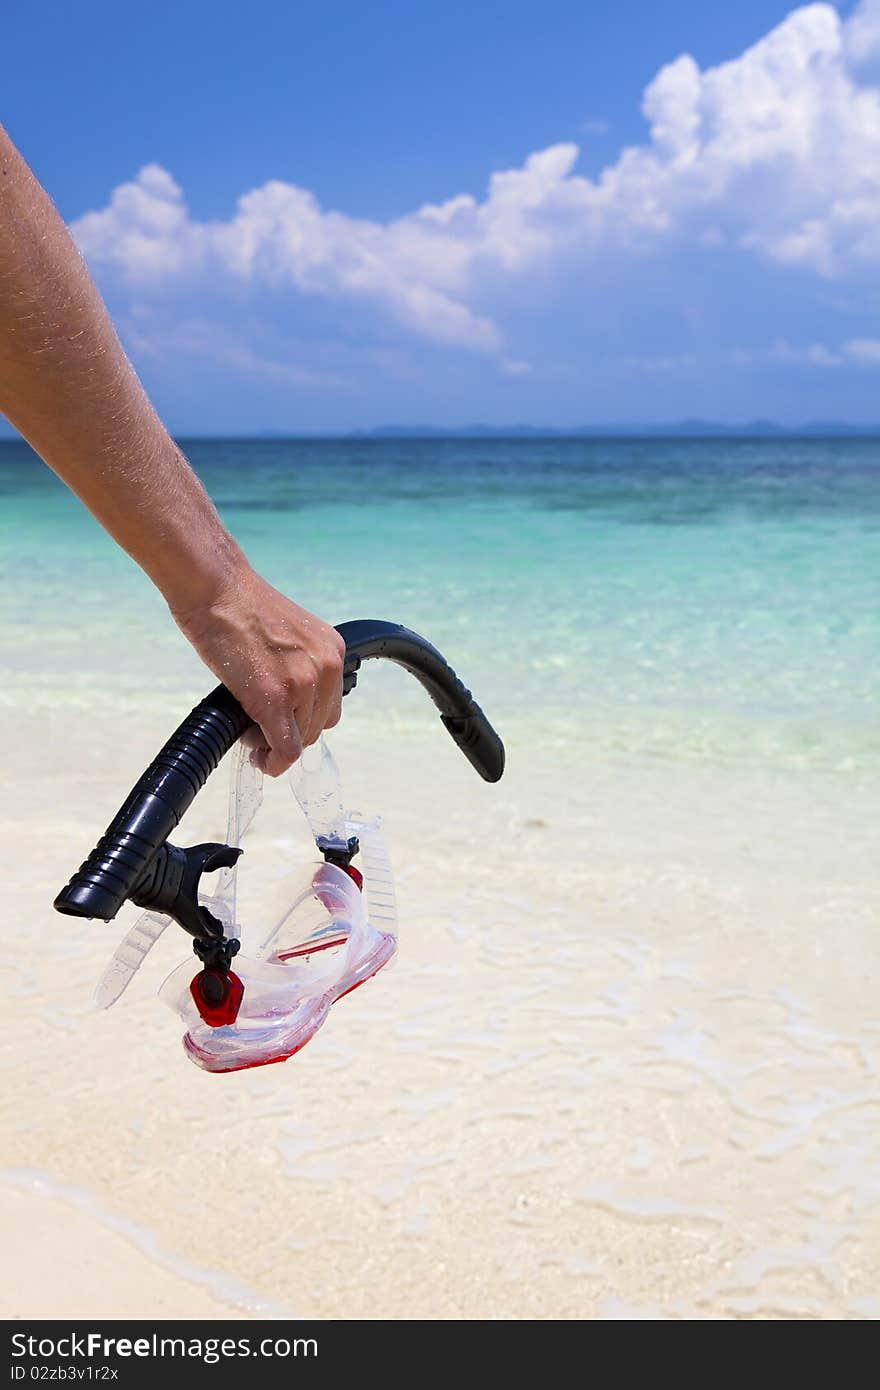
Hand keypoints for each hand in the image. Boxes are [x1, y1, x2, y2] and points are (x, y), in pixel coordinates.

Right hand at [171, 560, 344, 775]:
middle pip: (318, 726)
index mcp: (332, 650)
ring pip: (302, 740)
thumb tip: (288, 705)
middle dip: (289, 733)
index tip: (281, 722)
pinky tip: (259, 758)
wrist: (216, 588)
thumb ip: (299, 667)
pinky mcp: (274, 699)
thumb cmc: (239, 606)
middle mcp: (327, 667)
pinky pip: (286, 750)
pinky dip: (274, 763)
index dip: (302, 720)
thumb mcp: (288, 637)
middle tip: (257, 725)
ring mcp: (303, 684)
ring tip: (249, 728)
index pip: (329, 705)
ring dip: (275, 744)